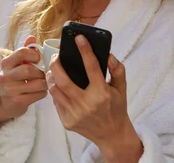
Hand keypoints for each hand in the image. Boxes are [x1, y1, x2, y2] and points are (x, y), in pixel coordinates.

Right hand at [0, 36, 47, 129]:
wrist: (5, 102)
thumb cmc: (15, 80)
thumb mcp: (17, 64)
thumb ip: (26, 50)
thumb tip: (32, 37)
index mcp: (6, 63)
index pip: (21, 52)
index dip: (34, 55)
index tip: (39, 59)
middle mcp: (5, 76)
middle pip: (29, 69)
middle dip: (40, 72)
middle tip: (42, 74)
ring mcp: (10, 90)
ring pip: (37, 83)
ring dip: (44, 83)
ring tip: (42, 83)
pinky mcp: (17, 102)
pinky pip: (38, 95)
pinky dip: (43, 92)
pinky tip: (39, 92)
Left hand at [46, 35, 142, 161]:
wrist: (112, 136)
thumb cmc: (116, 108)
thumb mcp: (121, 89)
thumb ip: (118, 70)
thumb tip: (108, 55)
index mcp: (102, 94)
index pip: (92, 67)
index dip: (85, 50)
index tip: (79, 38)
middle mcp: (87, 104)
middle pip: (63, 79)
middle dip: (55, 64)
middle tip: (56, 56)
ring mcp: (75, 114)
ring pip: (54, 90)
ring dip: (51, 77)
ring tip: (54, 70)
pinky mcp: (67, 122)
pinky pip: (55, 102)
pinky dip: (55, 91)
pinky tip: (58, 85)